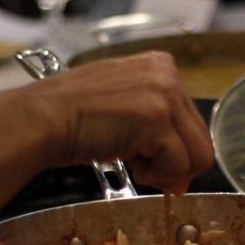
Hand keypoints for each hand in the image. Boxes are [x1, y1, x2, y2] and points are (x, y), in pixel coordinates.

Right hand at [26, 50, 213, 193]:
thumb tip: (182, 178)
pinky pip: (178, 165)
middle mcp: (168, 74)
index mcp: (162, 66)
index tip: (151, 159)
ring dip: (165, 171)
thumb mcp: (124, 108)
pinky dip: (154, 176)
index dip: (176, 150)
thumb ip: (158, 131)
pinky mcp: (157, 119)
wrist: (42, 119)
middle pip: (202, 141)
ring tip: (132, 161)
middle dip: (175, 165)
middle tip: (143, 169)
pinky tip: (127, 160)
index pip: (193, 122)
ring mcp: (165, 95)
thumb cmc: (73, 118)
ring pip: (197, 157)